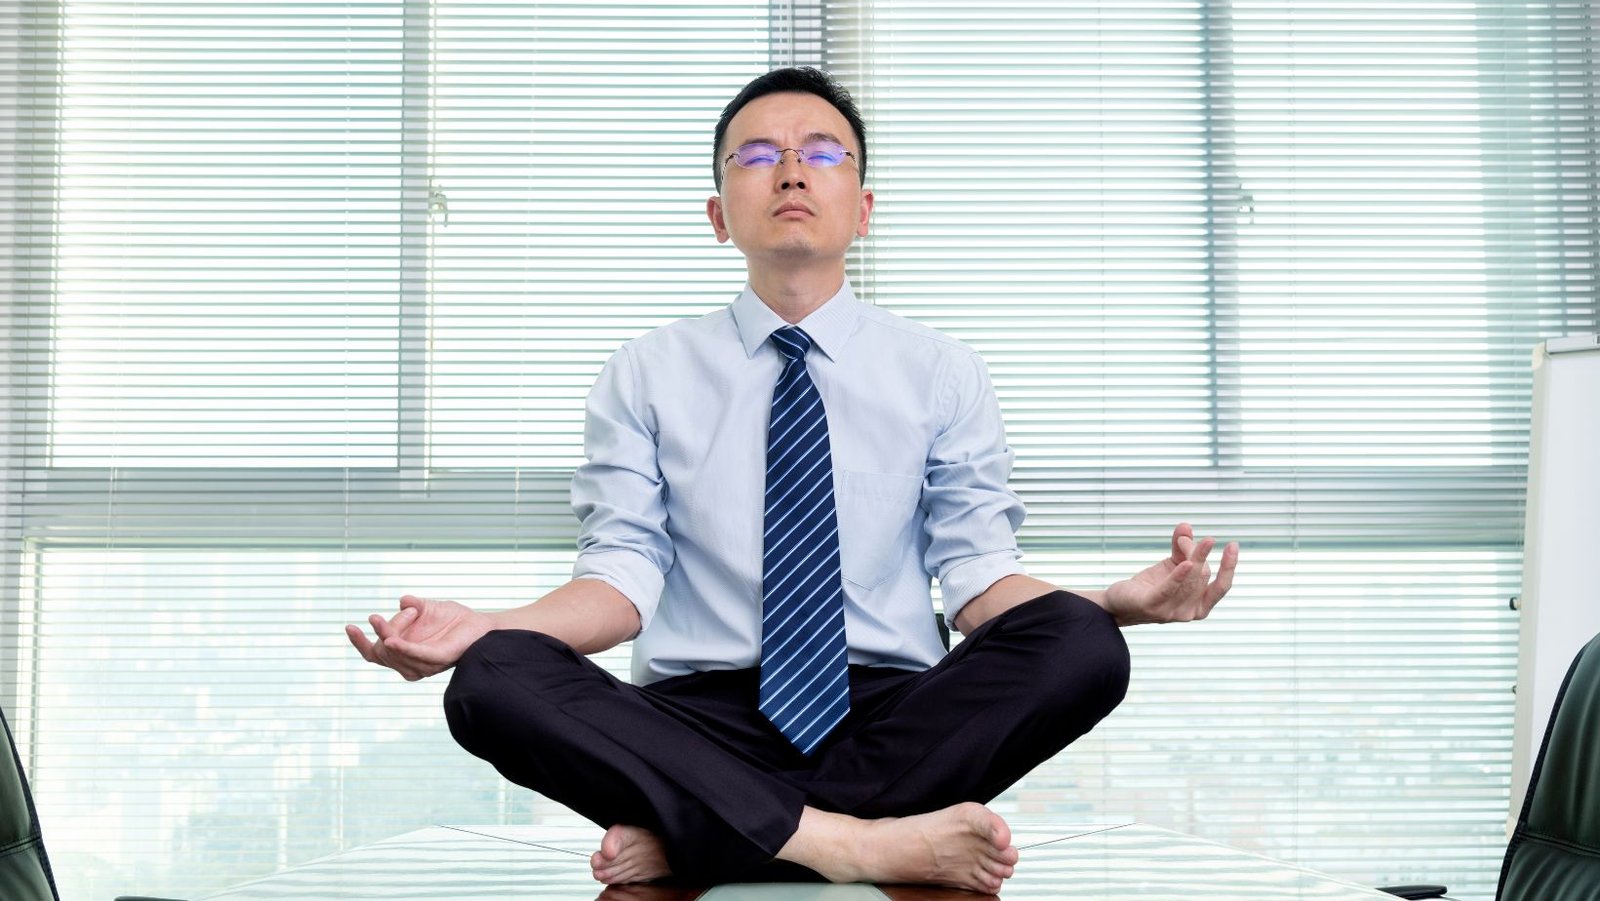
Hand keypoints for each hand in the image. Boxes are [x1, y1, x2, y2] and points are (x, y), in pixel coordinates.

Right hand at [345, 595, 495, 680]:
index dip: (359, 643)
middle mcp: (410, 662)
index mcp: (403, 652)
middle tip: (380, 616)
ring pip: (394, 652)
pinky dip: (402, 648)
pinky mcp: (437, 660)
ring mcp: (423, 664)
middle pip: (381, 652)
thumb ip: (413, 606)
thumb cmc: (452, 619)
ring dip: (393, 630)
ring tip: (408, 613)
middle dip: (380, 631)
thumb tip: (402, 601)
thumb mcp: (427, 608)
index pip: (373, 654)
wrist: (480, 625)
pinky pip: (415, 656)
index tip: (349, 626)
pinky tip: (391, 640)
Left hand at [1104, 523, 1237, 625]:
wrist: (1120, 602)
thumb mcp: (1171, 565)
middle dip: (1196, 552)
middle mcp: (1188, 612)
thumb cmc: (1151, 585)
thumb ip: (1181, 547)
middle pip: (1201, 576)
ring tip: (1187, 539)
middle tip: (1184, 538)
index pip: (1221, 586)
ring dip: (1191, 556)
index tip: (1233, 544)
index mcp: (1199, 605)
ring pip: (1188, 580)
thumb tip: (1186, 526)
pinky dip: (1177, 577)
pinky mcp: (1152, 607)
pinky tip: (1184, 564)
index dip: (1229, 566)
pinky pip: (1168, 590)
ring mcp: (1170, 612)